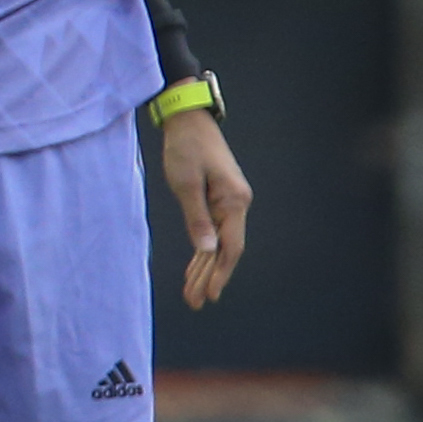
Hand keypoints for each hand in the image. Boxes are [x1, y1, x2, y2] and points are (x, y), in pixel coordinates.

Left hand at [159, 105, 250, 307]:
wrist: (188, 119)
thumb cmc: (186, 147)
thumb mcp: (186, 184)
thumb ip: (197, 218)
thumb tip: (206, 250)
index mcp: (234, 201)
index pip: (230, 247)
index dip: (220, 273)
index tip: (210, 295)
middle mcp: (236, 203)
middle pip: (225, 249)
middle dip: (209, 277)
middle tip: (194, 302)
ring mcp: (228, 201)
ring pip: (218, 243)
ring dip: (204, 268)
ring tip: (192, 294)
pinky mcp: (217, 198)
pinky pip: (212, 231)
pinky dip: (202, 251)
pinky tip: (195, 268)